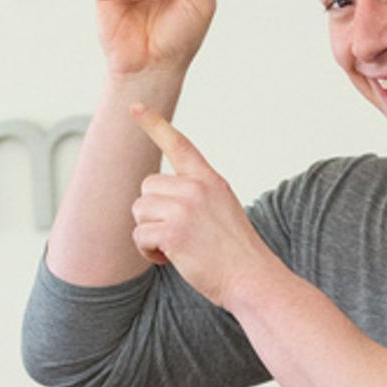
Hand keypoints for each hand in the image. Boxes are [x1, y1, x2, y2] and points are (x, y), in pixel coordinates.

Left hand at [130, 107, 267, 306]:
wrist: (252, 278)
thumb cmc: (237, 254)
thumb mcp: (223, 211)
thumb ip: (196, 196)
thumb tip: (157, 198)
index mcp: (211, 181)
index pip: (180, 145)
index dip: (154, 124)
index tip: (134, 107)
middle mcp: (197, 188)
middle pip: (147, 186)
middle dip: (153, 213)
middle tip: (178, 234)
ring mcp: (184, 208)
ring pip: (140, 211)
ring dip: (150, 233)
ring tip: (177, 248)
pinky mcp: (172, 231)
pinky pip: (140, 236)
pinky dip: (149, 252)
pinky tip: (171, 259)